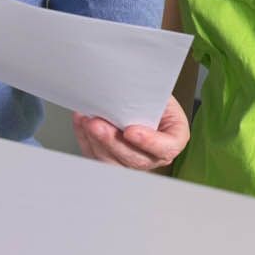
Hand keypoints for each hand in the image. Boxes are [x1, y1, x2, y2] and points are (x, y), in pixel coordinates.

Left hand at [73, 97, 188, 169]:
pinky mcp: (111, 161)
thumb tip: (128, 91)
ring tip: (86, 121)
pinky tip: (82, 124)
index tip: (130, 131)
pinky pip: (96, 157)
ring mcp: (132, 162)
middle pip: (134, 159)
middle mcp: (153, 157)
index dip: (148, 142)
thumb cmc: (153, 98)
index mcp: (173, 140)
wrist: (142, 102)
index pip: (165, 148)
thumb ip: (148, 97)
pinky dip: (86, 140)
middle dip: (112, 141)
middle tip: (97, 124)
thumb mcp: (158, 93)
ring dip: (96, 142)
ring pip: (112, 162)